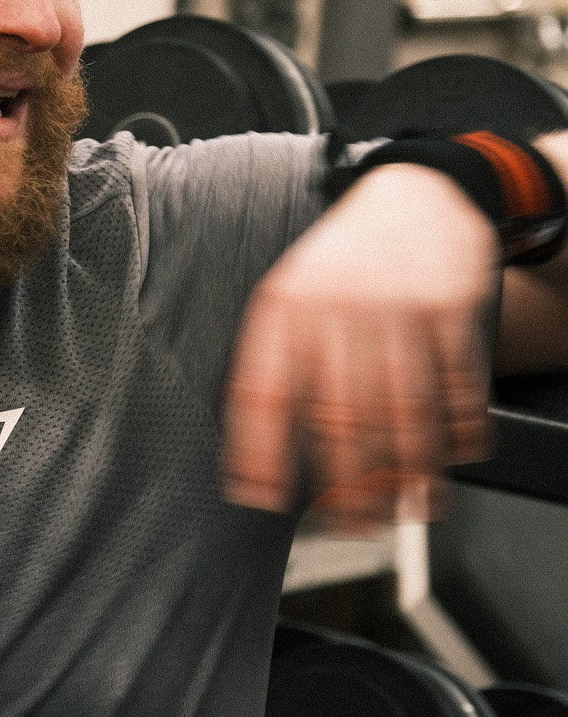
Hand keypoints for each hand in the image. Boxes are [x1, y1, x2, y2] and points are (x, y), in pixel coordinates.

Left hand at [222, 164, 496, 529]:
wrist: (417, 193)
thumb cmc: (345, 260)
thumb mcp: (292, 294)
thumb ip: (277, 362)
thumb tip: (258, 452)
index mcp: (285, 308)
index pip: (263, 391)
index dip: (258, 452)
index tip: (259, 497)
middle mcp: (337, 309)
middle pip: (340, 417)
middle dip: (345, 485)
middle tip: (350, 523)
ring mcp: (396, 308)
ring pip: (402, 412)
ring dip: (407, 473)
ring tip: (407, 507)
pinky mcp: (449, 309)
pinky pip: (455, 387)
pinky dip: (457, 433)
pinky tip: (451, 458)